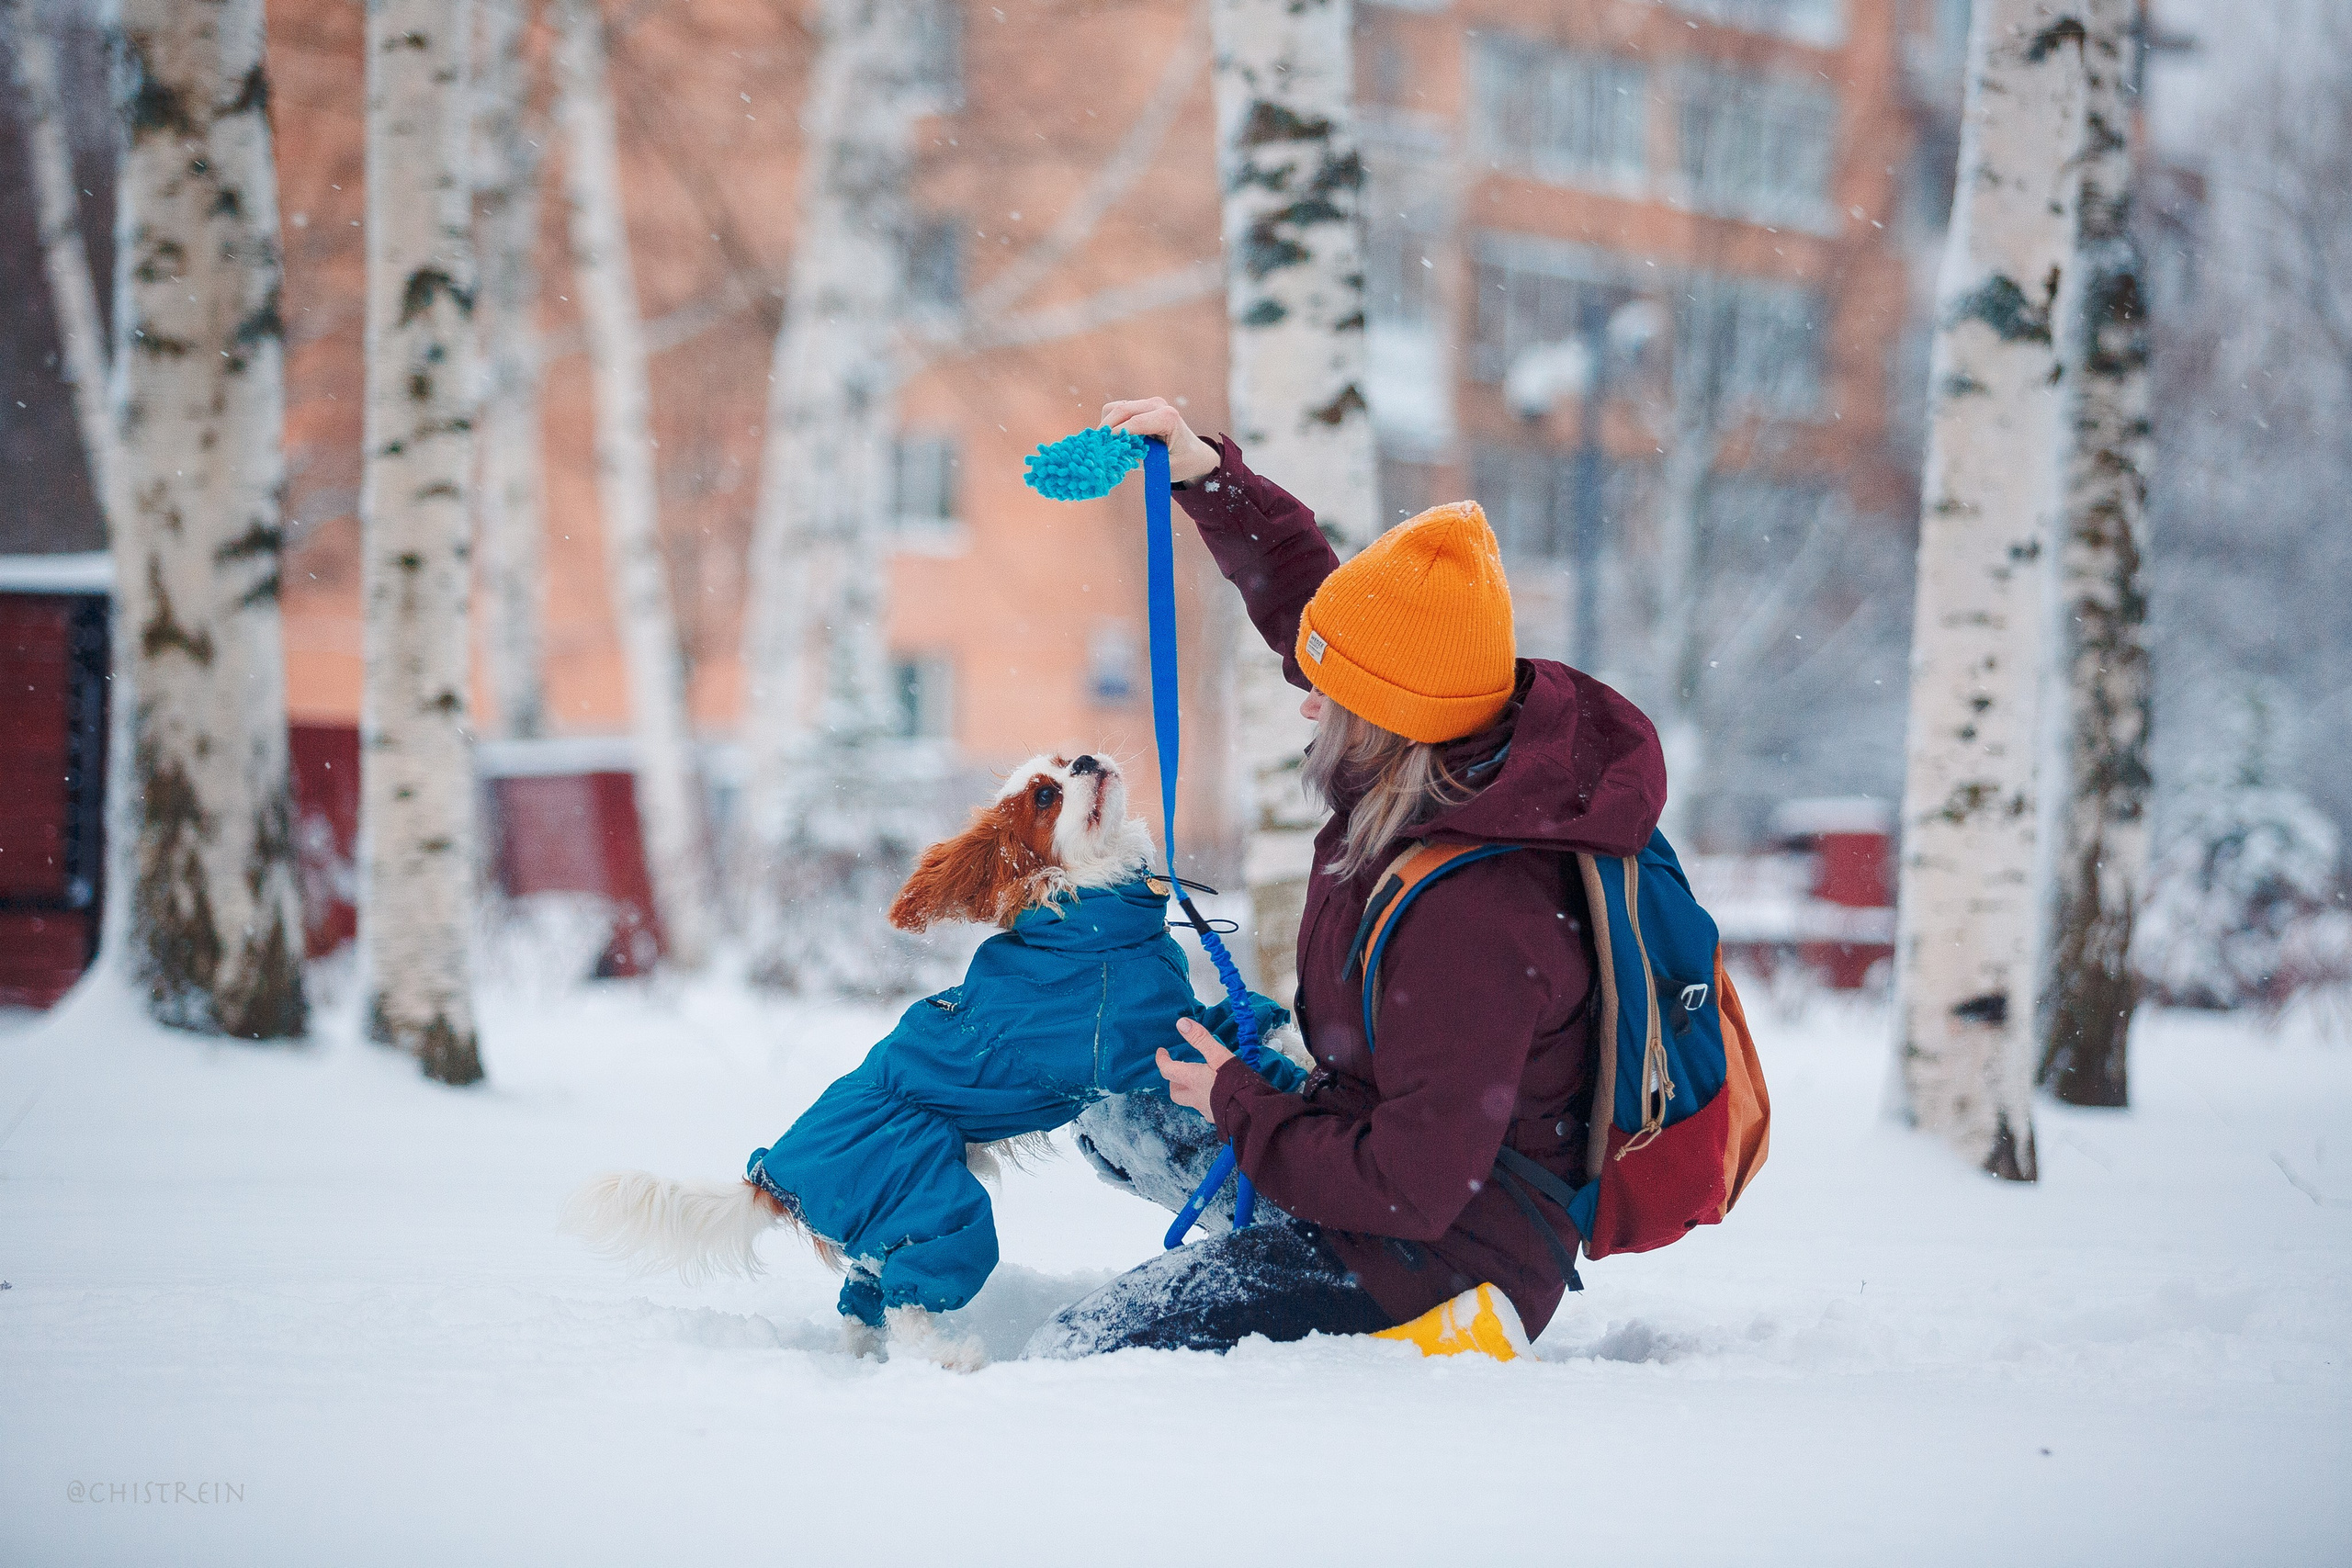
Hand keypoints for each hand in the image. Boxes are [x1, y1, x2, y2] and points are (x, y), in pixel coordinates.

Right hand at [1101, 397, 1219, 483]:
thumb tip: (1115, 457)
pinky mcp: (1139, 406)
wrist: (1193, 454)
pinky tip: (1114, 440)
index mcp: (1168, 417)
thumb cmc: (1182, 461)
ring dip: (1107, 426)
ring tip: (1107, 446)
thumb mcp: (1165, 466)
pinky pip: (1116, 410)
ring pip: (1115, 409)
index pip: (1134, 423)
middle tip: (1097, 449)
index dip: (1115, 436)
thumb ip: (1141, 460)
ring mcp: (1148, 403)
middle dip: (1106, 430)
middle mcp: (1157, 404)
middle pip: (1121, 411)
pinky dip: (1110, 424)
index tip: (1102, 450)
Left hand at [1155, 1016, 1232, 1117]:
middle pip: (1175, 1092)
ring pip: (1189, 1101)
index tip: (1162, 1052)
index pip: (1167, 1070)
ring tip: (1197, 1081)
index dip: (1161, 1059)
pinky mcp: (1217, 1118)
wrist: (1252, 1111)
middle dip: (1172, 1080)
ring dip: (1188, 1091)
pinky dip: (1204, 1100)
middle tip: (1178, 1070)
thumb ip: (1200, 1038)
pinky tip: (1214, 1096)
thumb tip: (1181, 1023)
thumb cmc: (1235, 1081)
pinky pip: (1204, 1109)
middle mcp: (1195, 1097)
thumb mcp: (1219, 1054)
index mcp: (1192, 1080)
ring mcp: (1205, 1110)